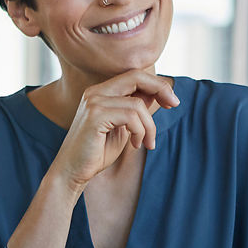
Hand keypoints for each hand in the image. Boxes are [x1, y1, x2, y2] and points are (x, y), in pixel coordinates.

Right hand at [51, 70, 178, 190]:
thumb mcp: (123, 127)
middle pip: (136, 76)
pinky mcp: (95, 116)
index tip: (172, 101)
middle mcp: (95, 91)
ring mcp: (93, 101)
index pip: (134, 75)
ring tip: (147, 143)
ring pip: (137, 104)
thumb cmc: (97, 152)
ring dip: (149, 126)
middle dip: (160, 89)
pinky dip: (140, 131)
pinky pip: (131, 117)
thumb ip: (135, 109)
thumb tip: (157, 93)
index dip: (157, 84)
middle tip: (174, 105)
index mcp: (101, 92)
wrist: (72, 172)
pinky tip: (136, 144)